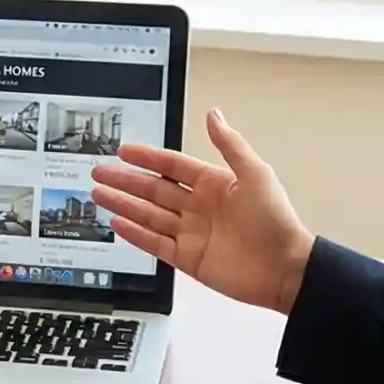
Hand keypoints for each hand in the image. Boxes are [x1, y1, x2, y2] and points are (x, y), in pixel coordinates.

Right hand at [92, 108, 314, 313]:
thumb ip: (230, 145)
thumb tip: (213, 114)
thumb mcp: (256, 174)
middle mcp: (200, 207)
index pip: (172, 166)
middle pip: (154, 190)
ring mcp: (192, 233)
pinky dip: (135, 233)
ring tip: (98, 193)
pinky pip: (155, 243)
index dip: (147, 158)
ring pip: (149, 214)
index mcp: (215, 184)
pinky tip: (117, 222)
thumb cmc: (276, 221)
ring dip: (123, 203)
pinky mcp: (188, 258)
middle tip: (99, 172)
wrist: (286, 270)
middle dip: (125, 181)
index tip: (124, 151)